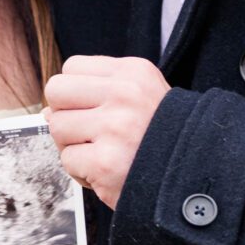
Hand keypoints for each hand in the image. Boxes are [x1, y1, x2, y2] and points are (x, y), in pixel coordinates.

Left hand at [44, 56, 170, 207]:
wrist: (196, 177)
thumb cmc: (163, 138)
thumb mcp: (141, 98)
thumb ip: (97, 95)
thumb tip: (48, 110)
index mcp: (133, 73)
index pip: (72, 67)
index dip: (76, 92)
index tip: (96, 109)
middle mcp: (124, 95)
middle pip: (56, 91)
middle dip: (65, 114)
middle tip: (90, 132)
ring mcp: (114, 128)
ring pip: (57, 127)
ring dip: (73, 146)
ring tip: (103, 153)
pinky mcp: (105, 163)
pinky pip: (67, 160)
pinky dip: (82, 172)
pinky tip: (107, 172)